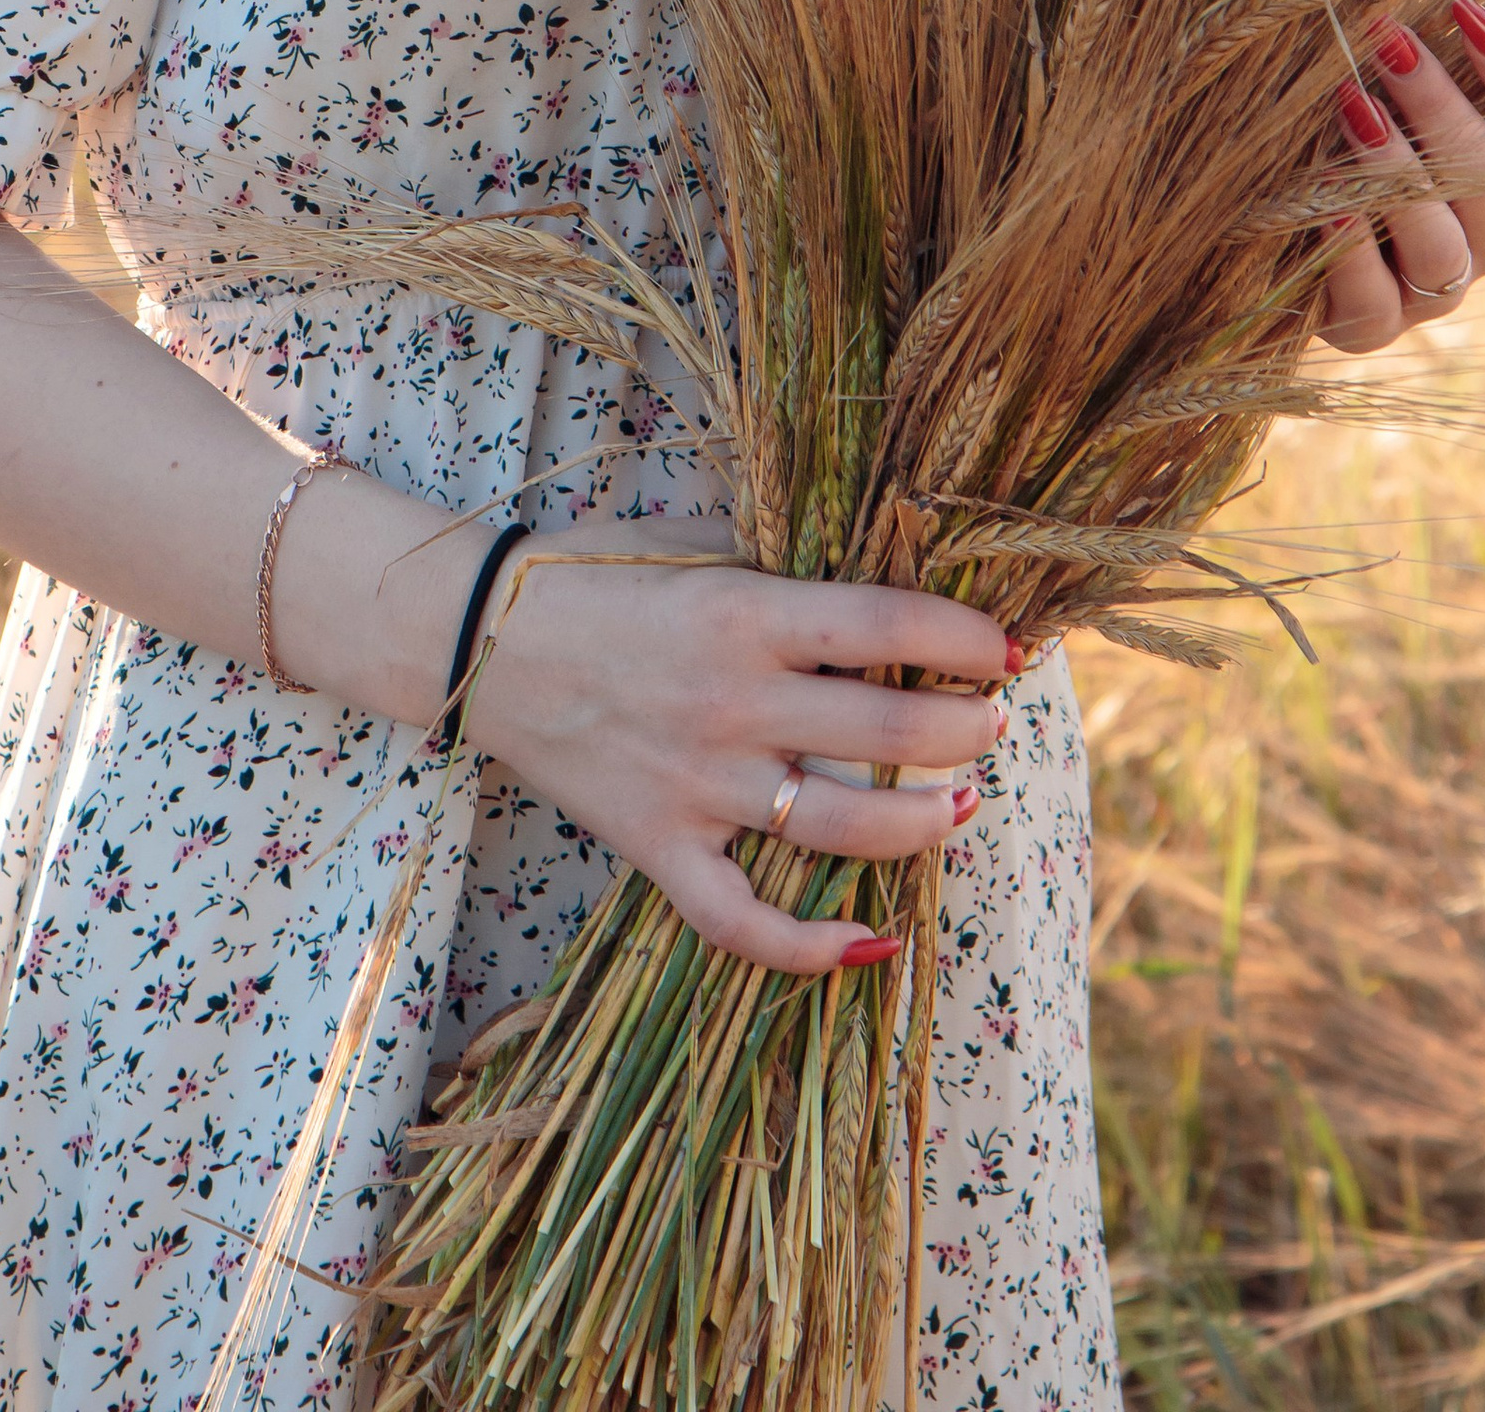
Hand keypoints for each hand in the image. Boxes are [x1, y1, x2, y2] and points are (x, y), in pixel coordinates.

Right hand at [463, 514, 1009, 973]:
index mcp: (740, 611)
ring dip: (920, 822)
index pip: (883, 623)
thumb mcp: (690, 538)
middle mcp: (727, 701)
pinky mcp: (655, 845)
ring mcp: (693, 784)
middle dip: (962, 730)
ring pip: (838, 825)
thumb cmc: (592, 573)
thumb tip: (871, 562)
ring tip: (959, 805)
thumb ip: (775, 556)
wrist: (477, 638)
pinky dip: (806, 947)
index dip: (961, 635)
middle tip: (993, 725)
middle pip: (882, 727)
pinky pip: (739, 919)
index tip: (1006, 647)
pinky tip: (867, 942)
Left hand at [1318, 0, 1484, 356]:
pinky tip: (1326, 206)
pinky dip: (1350, 255)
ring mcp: (1433, 291)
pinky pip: (1375, 304)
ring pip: (1440, 248)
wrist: (1292, 210)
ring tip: (1349, 107)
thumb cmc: (1388, 128)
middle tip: (1387, 40)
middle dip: (1441, 105)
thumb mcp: (1453, 88)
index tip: (1466, 7)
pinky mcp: (1369, 327)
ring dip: (1396, 174)